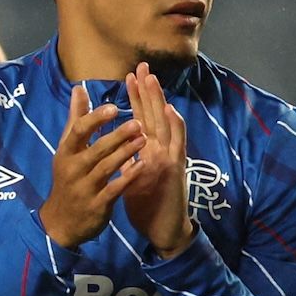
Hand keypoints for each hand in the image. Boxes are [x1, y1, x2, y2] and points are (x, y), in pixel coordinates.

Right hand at [36, 83, 141, 249]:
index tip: (114, 107)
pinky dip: (127, 177)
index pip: (77, 132)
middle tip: (137, 123)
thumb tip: (79, 89)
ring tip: (144, 140)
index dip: (95, 119)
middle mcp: (72, 170)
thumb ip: (76, 119)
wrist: (61, 222)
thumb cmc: (68, 179)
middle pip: (95, 150)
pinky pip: (114, 189)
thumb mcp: (67, 150)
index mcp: (65, 153)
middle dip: (116, 137)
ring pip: (106, 168)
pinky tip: (142, 166)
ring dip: (125, 154)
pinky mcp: (97, 205)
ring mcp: (84, 188)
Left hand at [114, 64, 191, 257]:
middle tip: (142, 66)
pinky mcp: (175, 170)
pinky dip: (175, 128)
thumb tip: (119, 143)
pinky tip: (172, 111)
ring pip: (166, 124)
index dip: (137, 98)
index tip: (129, 76)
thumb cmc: (149, 205)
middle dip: (148, 91)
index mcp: (150, 150)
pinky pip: (176, 146)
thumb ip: (130, 158)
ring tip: (153, 79)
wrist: (164, 230)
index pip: (143, 119)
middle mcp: (161, 150)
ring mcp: (170, 157)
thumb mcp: (134, 177)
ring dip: (160, 101)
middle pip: (155, 115)